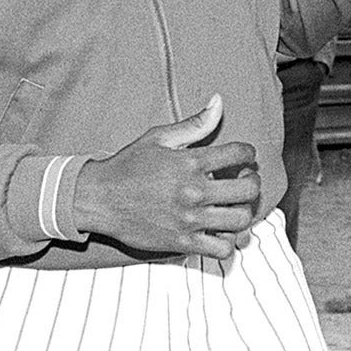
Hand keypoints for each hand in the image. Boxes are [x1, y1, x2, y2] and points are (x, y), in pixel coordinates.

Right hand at [72, 95, 259, 259]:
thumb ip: (195, 124)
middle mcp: (194, 192)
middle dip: (252, 182)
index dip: (248, 153)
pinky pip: (221, 249)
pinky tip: (219, 230)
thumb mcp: (159, 138)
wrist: (98, 199)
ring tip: (234, 205)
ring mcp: (189, 220)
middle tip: (244, 180)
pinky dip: (227, 241)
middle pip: (248, 189)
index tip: (244, 157)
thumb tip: (218, 102)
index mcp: (190, 162)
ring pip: (240, 220)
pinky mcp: (181, 243)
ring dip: (244, 211)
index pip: (240, 153)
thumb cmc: (128, 166)